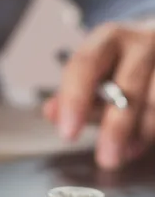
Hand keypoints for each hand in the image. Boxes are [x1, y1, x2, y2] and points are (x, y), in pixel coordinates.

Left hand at [43, 22, 154, 169]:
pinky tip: (136, 146)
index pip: (86, 64)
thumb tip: (51, 113)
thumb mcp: (94, 71)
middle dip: (115, 127)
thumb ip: (71, 93)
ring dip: (138, 134)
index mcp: (108, 38)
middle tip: (106, 158)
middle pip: (128, 87)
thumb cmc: (121, 62)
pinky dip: (149, 133)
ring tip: (121, 154)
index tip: (68, 133)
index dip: (75, 99)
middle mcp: (141, 43)